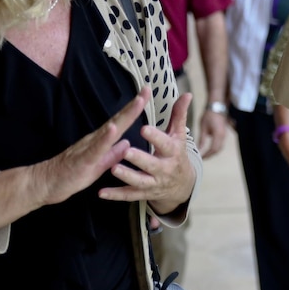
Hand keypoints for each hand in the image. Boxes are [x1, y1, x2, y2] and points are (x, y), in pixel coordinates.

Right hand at [31, 86, 148, 205]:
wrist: (46, 183)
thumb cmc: (72, 174)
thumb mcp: (99, 165)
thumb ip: (113, 154)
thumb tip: (127, 142)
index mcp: (101, 141)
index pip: (121, 122)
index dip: (134, 109)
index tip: (146, 93)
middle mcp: (96, 139)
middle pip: (118, 119)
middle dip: (134, 105)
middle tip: (147, 89)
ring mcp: (89, 147)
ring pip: (109, 129)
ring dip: (124, 115)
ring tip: (137, 103)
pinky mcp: (83, 159)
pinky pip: (96, 147)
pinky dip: (105, 137)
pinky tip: (113, 128)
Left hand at [99, 92, 195, 215]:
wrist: (182, 185)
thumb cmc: (176, 153)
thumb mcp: (179, 135)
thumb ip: (179, 115)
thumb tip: (187, 94)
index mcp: (172, 152)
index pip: (165, 144)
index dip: (155, 137)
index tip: (143, 128)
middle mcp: (164, 169)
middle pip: (152, 165)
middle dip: (140, 159)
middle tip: (126, 150)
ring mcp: (153, 183)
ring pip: (139, 182)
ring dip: (127, 176)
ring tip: (113, 168)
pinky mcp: (143, 194)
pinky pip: (128, 195)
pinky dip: (115, 195)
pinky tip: (101, 192)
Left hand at [198, 107, 229, 158]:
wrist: (217, 106)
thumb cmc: (209, 115)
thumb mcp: (203, 127)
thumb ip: (202, 139)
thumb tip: (199, 149)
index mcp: (218, 135)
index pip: (213, 149)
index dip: (207, 155)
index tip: (201, 157)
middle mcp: (223, 136)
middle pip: (218, 149)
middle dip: (210, 154)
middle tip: (203, 157)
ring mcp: (224, 134)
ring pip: (220, 147)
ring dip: (213, 151)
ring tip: (205, 154)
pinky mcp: (224, 132)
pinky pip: (220, 143)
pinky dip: (215, 147)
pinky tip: (209, 147)